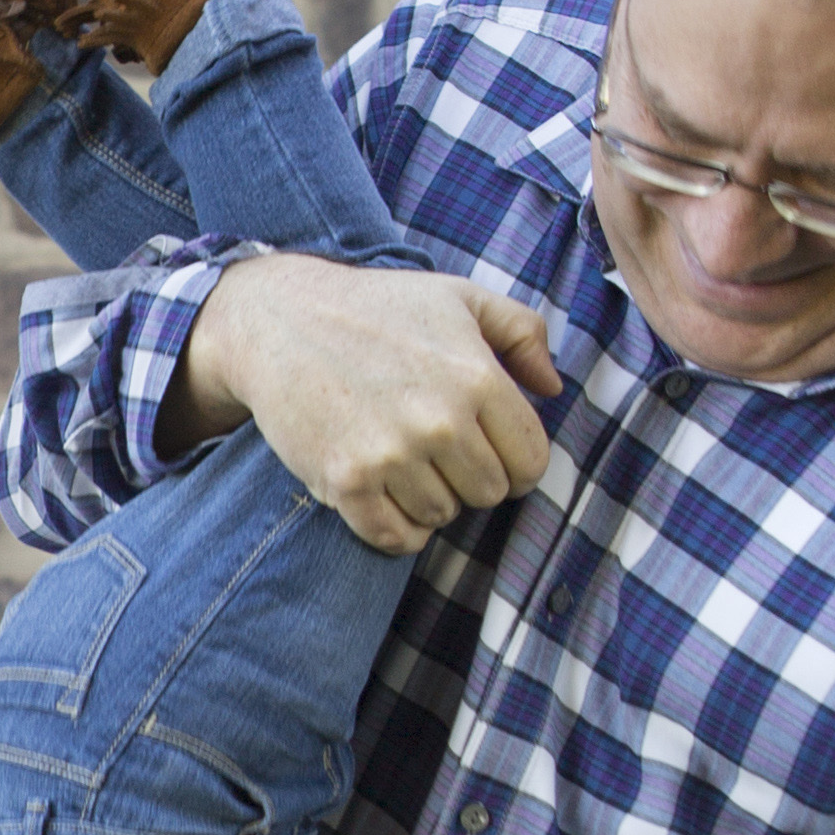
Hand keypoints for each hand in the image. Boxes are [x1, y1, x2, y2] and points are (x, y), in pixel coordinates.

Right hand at [185, 257, 560, 554]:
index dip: (517, 461)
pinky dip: (399, 528)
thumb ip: (522, 332)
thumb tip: (554, 389)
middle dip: (471, 476)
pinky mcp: (345, 481)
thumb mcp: (460, 296)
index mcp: (478, 378)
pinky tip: (389, 495)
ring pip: (442, 516)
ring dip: (430, 497)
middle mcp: (439, 421)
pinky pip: (395, 537)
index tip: (491, 448)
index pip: (531, 461)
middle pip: (489, 494)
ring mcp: (390, 455)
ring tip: (405, 458)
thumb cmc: (377, 308)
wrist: (281, 321)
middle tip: (439, 448)